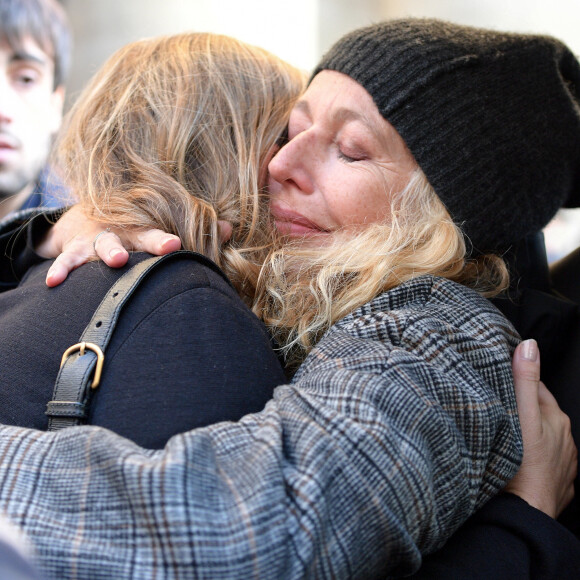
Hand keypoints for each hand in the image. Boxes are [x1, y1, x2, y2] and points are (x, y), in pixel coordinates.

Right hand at [37, 206, 181, 286]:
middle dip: (146, 243)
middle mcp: (121, 232)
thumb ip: (180, 236)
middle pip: (136, 236)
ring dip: (109, 252)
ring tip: (116, 260)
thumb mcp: (147, 230)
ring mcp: (96, 238)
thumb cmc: (128, 232)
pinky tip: (53, 282)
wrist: (82, 217)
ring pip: (102, 245)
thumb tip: (225, 233)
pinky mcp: (73, 247)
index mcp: (141, 230)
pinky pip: (67, 259)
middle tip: (150, 251)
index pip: (155, 234)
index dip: (163, 240)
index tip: (175, 244)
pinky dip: (60, 269)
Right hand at [505, 339, 576, 517]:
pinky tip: (518, 463)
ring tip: (505, 433)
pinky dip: (534, 460)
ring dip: (529, 435)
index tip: (499, 377)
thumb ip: (523, 380)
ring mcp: (564, 465)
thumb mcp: (519, 415)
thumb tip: (530, 345)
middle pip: (540, 414)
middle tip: (497, 405)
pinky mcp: (558, 486)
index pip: (536, 388)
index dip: (517, 381)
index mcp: (555, 418)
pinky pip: (545, 465)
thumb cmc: (520, 465)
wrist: (525, 515)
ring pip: (544, 440)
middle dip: (522, 408)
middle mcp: (565, 440)